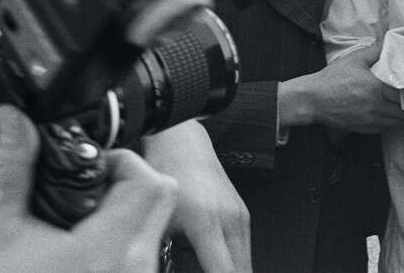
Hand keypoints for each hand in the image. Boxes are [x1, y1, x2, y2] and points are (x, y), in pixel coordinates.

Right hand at [0, 105, 177, 272]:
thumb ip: (12, 170)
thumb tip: (15, 120)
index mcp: (108, 250)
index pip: (153, 182)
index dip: (123, 162)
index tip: (91, 167)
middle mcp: (133, 269)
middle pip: (160, 199)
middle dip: (125, 185)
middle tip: (83, 195)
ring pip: (153, 229)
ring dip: (121, 217)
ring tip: (75, 228)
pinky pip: (143, 256)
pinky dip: (118, 245)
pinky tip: (78, 254)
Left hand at [144, 121, 251, 272]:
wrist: (183, 145)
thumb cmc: (167, 177)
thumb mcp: (158, 221)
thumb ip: (164, 253)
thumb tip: (158, 267)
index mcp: (206, 223)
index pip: (224, 272)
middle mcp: (229, 219)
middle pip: (242, 270)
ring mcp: (240, 215)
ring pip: (245, 262)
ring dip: (233, 270)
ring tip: (210, 268)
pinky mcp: (242, 213)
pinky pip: (245, 248)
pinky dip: (235, 262)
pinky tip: (218, 264)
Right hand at [286, 44, 403, 132]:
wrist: (313, 99)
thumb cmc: (332, 78)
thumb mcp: (354, 59)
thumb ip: (374, 50)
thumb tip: (388, 41)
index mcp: (376, 89)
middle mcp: (376, 107)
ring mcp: (370, 120)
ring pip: (397, 124)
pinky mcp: (363, 128)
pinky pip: (385, 129)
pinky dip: (393, 124)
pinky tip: (394, 117)